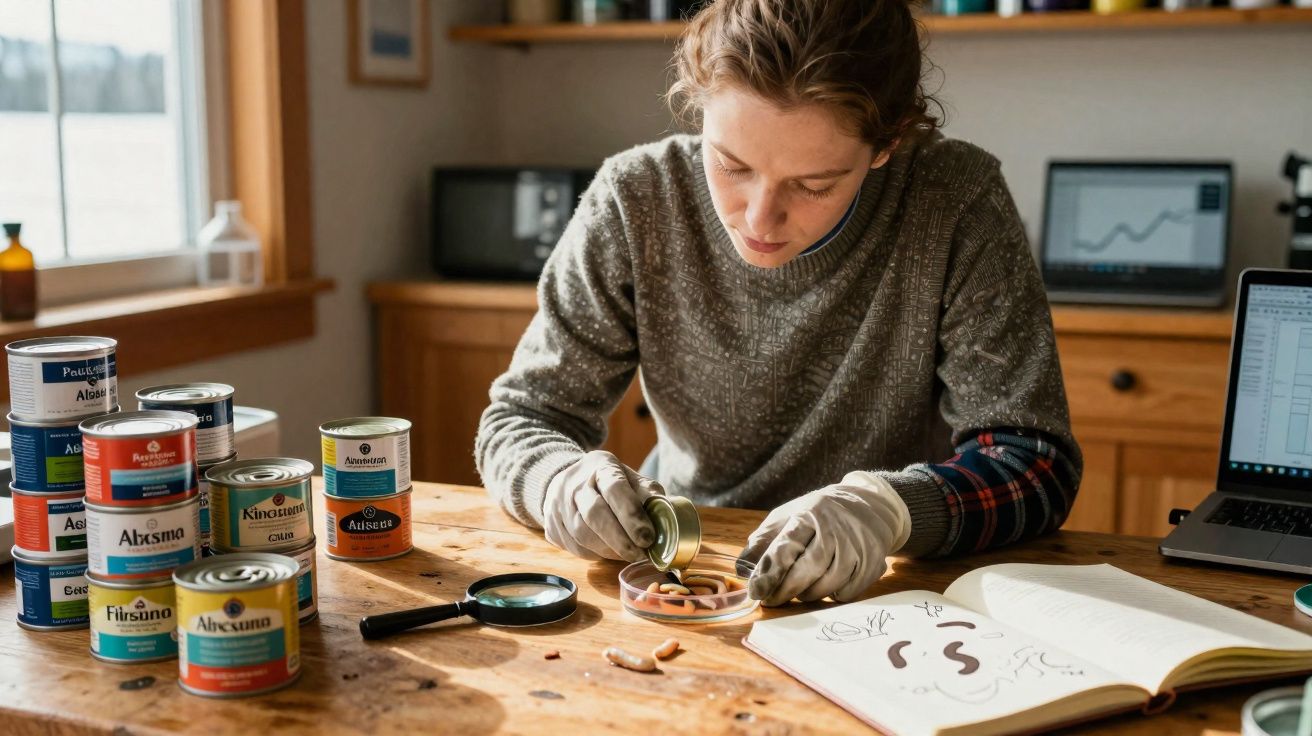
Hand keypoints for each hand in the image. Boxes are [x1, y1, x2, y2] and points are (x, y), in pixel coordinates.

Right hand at [543, 450, 664, 560]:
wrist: (569, 481)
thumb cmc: (609, 483)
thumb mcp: (631, 479)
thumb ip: (648, 494)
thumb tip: (667, 517)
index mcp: (600, 467)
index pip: (615, 489)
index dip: (632, 515)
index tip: (648, 538)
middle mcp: (575, 484)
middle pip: (595, 514)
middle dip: (621, 539)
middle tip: (640, 554)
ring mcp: (558, 504)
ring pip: (582, 535)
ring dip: (609, 550)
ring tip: (628, 555)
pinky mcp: (551, 525)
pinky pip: (573, 547)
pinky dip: (595, 554)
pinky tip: (609, 553)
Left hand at [739, 471, 911, 606]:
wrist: (870, 506)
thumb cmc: (819, 514)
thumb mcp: (788, 515)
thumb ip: (764, 540)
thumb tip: (742, 569)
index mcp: (810, 514)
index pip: (786, 547)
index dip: (769, 573)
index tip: (755, 591)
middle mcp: (836, 530)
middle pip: (807, 570)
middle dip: (785, 591)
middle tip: (771, 601)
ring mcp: (857, 548)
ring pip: (826, 586)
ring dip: (807, 594)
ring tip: (798, 589)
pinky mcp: (872, 565)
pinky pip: (846, 593)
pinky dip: (831, 595)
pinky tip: (825, 584)